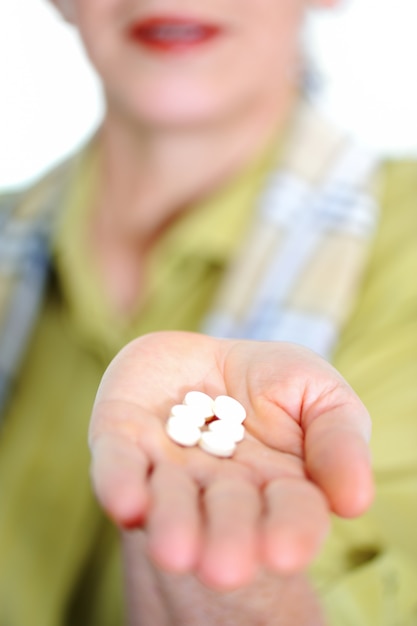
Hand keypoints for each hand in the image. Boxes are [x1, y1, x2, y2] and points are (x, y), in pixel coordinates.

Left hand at [89, 331, 372, 590]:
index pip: (290, 516)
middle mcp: (219, 493)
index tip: (285, 551)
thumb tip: (354, 499)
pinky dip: (119, 484)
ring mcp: (169, 471)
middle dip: (226, 540)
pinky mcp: (124, 442)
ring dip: (173, 525)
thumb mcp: (322, 396)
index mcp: (275, 489)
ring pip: (170, 504)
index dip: (289, 532)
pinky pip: (118, 467)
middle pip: (226, 520)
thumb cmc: (272, 382)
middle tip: (224, 567)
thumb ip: (340, 440)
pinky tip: (126, 502)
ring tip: (175, 549)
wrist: (207, 360)